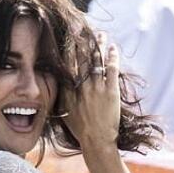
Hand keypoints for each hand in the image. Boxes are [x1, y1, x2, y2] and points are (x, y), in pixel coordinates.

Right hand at [61, 33, 120, 150]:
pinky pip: (111, 70)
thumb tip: (60, 88)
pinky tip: (113, 48)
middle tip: (85, 31)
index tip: (71, 40)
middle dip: (83, 43)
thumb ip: (63, 100)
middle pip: (81, 60)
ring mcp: (96, 89)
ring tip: (101, 35)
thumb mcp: (66, 115)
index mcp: (69, 94)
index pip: (68, 67)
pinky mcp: (111, 92)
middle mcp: (81, 89)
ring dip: (99, 45)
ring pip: (96, 61)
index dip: (69, 52)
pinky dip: (112, 57)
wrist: (96, 141)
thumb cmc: (81, 131)